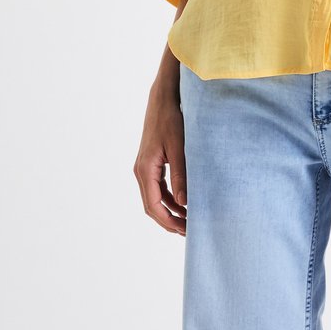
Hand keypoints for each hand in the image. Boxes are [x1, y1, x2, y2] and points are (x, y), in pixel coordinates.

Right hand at [134, 79, 187, 235]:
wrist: (162, 99)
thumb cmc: (171, 120)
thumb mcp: (179, 148)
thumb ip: (181, 176)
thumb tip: (185, 202)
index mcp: (145, 170)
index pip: (153, 206)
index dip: (168, 221)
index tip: (185, 230)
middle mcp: (141, 170)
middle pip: (151, 205)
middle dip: (169, 220)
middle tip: (189, 230)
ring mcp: (144, 167)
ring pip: (154, 197)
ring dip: (169, 210)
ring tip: (188, 219)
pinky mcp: (151, 162)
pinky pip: (158, 186)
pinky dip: (169, 197)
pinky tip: (183, 201)